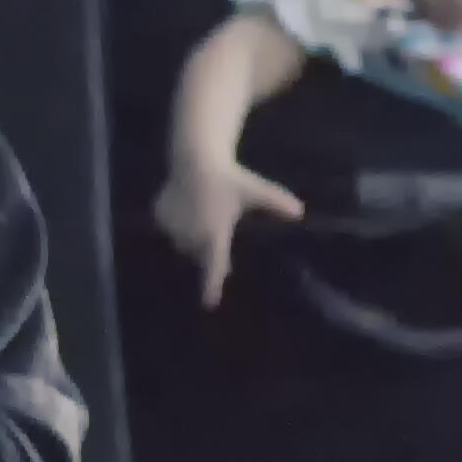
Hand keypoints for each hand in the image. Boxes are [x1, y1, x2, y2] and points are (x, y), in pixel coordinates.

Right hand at [153, 146, 297, 308]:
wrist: (195, 157)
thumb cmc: (228, 178)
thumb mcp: (255, 191)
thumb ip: (277, 203)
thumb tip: (301, 212)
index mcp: (214, 234)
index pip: (214, 266)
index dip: (211, 286)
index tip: (208, 304)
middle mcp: (190, 235)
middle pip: (199, 253)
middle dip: (207, 246)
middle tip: (216, 225)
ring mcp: (172, 227)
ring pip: (183, 242)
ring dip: (192, 236)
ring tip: (202, 213)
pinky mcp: (160, 216)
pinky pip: (169, 228)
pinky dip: (176, 221)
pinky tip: (187, 203)